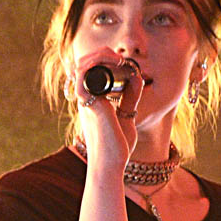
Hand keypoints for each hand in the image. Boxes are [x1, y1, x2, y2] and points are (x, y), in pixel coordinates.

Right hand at [70, 48, 143, 168]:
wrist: (111, 165)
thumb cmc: (117, 148)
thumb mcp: (126, 117)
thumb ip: (130, 99)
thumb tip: (137, 79)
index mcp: (92, 102)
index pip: (91, 72)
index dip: (104, 61)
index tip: (125, 64)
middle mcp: (85, 99)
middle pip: (85, 64)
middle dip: (102, 54)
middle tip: (122, 59)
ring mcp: (85, 100)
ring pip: (83, 64)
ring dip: (100, 55)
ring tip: (120, 59)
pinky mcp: (88, 103)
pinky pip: (83, 72)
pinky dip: (97, 62)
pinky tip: (116, 63)